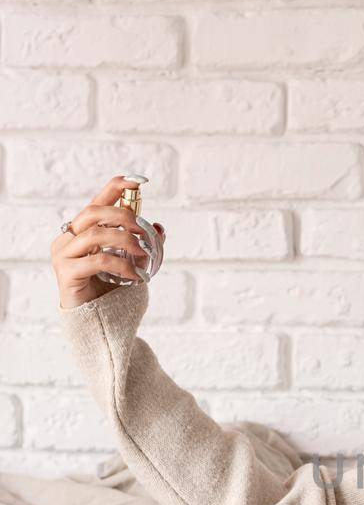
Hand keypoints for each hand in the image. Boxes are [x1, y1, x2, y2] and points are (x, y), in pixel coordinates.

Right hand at [51, 174, 165, 309]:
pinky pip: (98, 260)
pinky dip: (123, 265)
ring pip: (96, 234)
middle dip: (124, 217)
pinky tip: (136, 275)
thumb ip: (142, 245)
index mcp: (81, 232)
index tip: (139, 181)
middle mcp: (68, 239)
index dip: (115, 187)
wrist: (98, 323)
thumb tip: (159, 228)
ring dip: (127, 242)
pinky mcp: (66, 273)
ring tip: (145, 256)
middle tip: (145, 232)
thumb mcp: (131, 263)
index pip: (97, 202)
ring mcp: (63, 255)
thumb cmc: (110, 291)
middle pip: (93, 212)